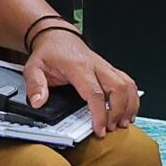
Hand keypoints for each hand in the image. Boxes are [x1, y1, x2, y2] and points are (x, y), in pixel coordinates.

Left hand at [23, 29, 139, 136]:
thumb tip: (38, 102)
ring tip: (123, 122)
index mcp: (78, 67)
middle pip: (118, 89)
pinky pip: (128, 82)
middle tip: (112, 128)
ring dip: (129, 105)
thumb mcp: (33, 67)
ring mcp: (106, 67)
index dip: (100, 113)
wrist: (59, 37)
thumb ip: (35, 85)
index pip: (95, 92)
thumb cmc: (50, 53)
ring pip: (127, 85)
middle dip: (119, 112)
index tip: (100, 129)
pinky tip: (129, 110)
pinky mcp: (111, 69)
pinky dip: (132, 97)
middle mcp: (97, 66)